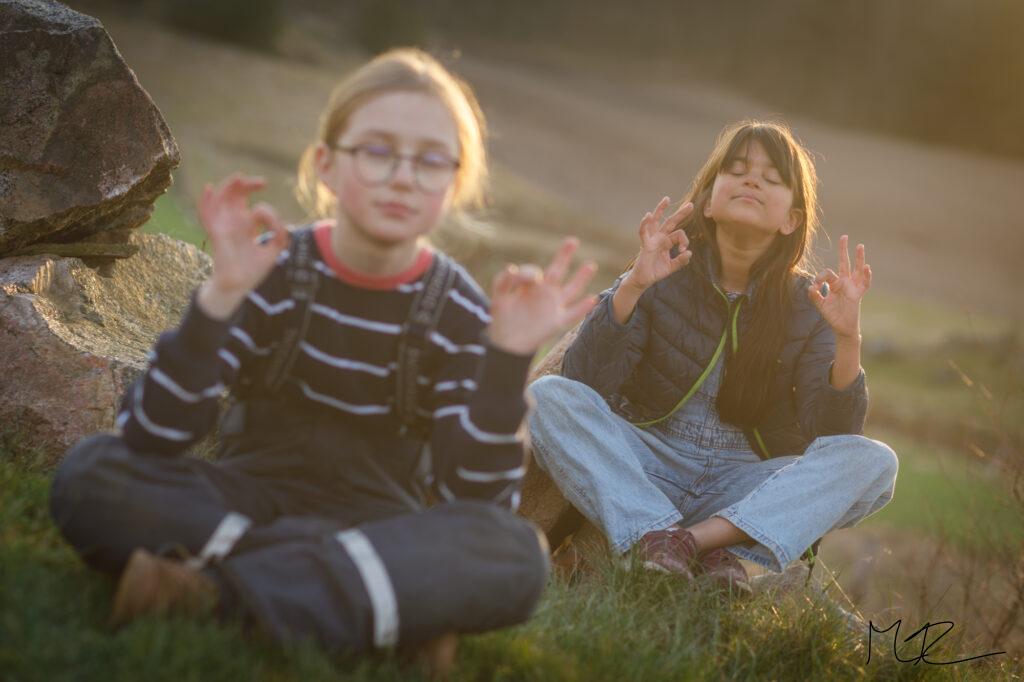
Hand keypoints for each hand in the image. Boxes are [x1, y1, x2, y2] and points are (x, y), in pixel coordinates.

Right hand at [195, 174, 290, 317]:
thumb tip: (282, 225)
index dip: (269, 212)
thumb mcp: (272, 252)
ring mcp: (224, 227)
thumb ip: (280, 238)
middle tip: (261, 183)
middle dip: (247, 185)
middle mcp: (234, 223)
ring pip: (221, 200)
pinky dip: (205, 202)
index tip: (276, 226)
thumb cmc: (252, 270)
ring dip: (228, 187)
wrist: (238, 287)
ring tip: (238, 177)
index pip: (257, 208)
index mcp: (246, 226)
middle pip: (236, 196)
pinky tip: (208, 189)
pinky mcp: (216, 235)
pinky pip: (207, 216)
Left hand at [487, 237, 597, 354]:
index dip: (529, 273)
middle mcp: (544, 293)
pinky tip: (593, 299)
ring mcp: (552, 307)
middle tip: (572, 240)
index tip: (520, 278)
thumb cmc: (502, 319)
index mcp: (530, 286)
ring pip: (571, 290)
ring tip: (590, 264)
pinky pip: (572, 314)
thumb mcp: (498, 298)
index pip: (534, 272)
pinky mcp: (556, 322)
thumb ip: (502, 281)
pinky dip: (583, 308)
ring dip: (581, 278)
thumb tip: (513, 268)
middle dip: (564, 256)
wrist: (506, 344)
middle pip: (557, 271)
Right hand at [622, 197, 692, 291]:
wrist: (643, 281)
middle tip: (690, 204)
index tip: (684, 251)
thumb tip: (690, 253)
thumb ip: (680, 261)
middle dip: (680, 213)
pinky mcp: (645, 245)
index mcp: (666, 242)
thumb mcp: (671, 267)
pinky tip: (648, 216)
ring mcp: (651, 240)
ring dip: (660, 210)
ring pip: (656, 221)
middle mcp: (659, 238)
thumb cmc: (655, 272)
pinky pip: (643, 232)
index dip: (684, 241)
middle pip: (670, 222)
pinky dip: (644, 224)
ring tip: (667, 199)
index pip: (679, 234)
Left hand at [807, 235, 871, 340]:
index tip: (815, 286)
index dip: (820, 277)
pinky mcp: (858, 295)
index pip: (827, 273)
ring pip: (857, 269)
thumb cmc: (833, 315)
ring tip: (860, 246)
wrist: (842, 327)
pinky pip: (865, 284)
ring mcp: (853, 287)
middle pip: (845, 263)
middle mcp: (845, 282)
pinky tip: (867, 267)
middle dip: (844, 250)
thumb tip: (810, 287)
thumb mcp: (821, 305)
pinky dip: (866, 276)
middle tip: (844, 236)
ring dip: (859, 258)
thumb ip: (815, 296)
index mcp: (834, 283)